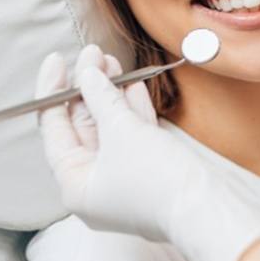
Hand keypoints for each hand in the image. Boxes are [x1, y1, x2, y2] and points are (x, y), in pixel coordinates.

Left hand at [36, 45, 259, 260]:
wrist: (206, 207)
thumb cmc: (157, 178)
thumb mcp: (122, 131)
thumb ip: (101, 97)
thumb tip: (88, 72)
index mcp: (75, 184)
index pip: (54, 129)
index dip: (53, 91)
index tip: (58, 59)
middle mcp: (95, 183)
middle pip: (84, 125)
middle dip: (89, 87)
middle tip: (93, 53)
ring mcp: (123, 177)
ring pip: (111, 126)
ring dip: (111, 92)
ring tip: (111, 60)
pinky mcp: (148, 169)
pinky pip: (133, 134)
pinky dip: (132, 109)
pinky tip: (133, 82)